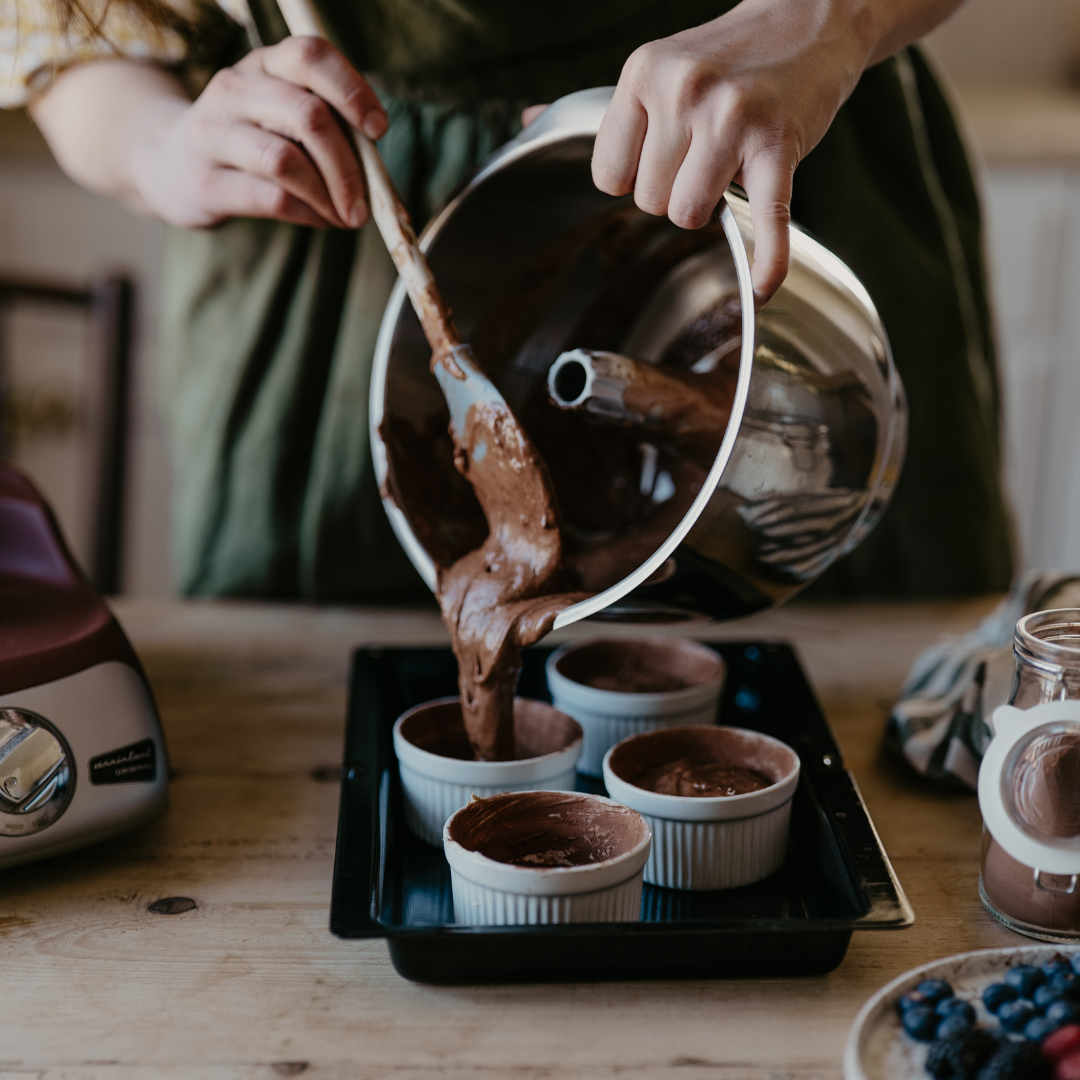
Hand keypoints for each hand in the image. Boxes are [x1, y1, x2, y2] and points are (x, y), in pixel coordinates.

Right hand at [129, 37, 386, 228]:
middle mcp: (235, 89)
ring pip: (287, 160)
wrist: (165, 163)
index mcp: (263, 65)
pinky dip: (308, 214)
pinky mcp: (206, 182)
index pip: (311, 56)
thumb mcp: (281, 115)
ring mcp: (214, 134)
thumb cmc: (245, 141)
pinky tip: (319, 220)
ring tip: (345, 217)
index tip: (378, 130)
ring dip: (329, 195)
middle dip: (349, 167)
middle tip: (364, 204)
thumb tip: (375, 163)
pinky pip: (271, 198)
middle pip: (308, 116)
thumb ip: (327, 126)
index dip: (353, 91)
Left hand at [592, 0, 876, 305]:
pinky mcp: (779, 144)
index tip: (661, 161)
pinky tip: (762, 287)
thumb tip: (525, 119)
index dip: (633, 180)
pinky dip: (768, 259)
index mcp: (643, 75)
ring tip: (727, 168)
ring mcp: (733, 118)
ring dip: (708, 207)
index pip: (609, 176)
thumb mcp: (655, 67)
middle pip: (650, 201)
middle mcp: (683, 92)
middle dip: (674, 191)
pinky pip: (768, 218)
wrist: (808, 18)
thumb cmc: (724, 59)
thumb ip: (601, 111)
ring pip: (689, 214)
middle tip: (702, 157)